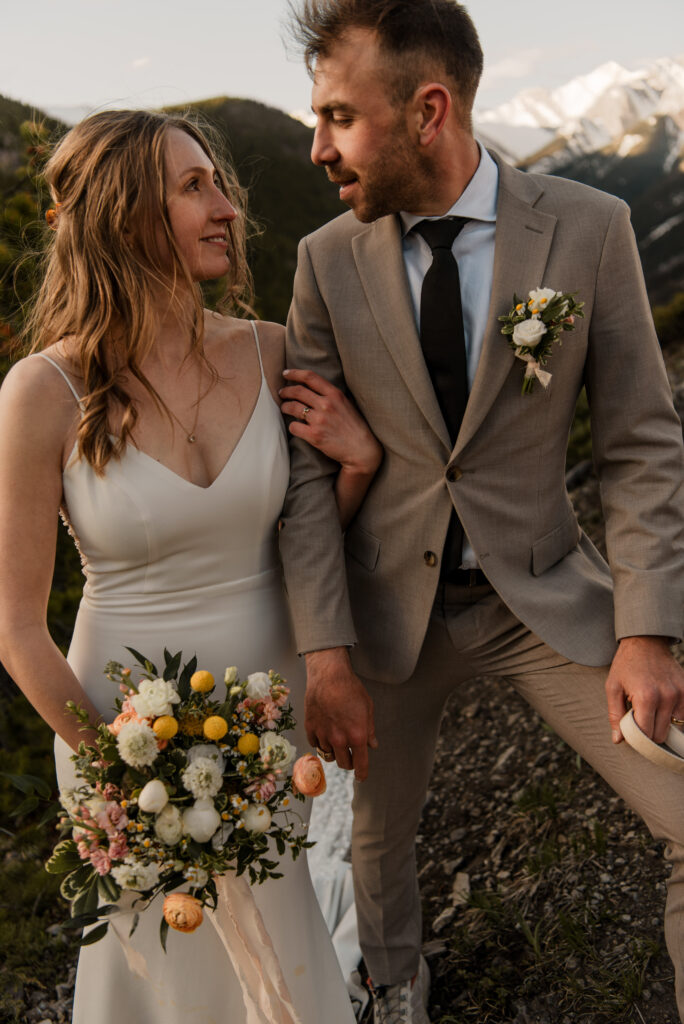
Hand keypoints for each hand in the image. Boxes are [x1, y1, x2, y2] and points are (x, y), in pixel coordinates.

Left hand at [280, 368, 381, 475]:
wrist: (362, 450)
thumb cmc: (355, 427)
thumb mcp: (347, 404)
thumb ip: (331, 395)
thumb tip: (312, 389)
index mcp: (335, 394)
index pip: (310, 377)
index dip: (295, 373)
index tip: (286, 374)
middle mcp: (326, 405)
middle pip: (298, 391)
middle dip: (286, 391)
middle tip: (281, 393)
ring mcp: (319, 420)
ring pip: (292, 407)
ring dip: (285, 407)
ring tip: (284, 408)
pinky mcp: (314, 435)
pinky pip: (294, 427)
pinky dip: (292, 426)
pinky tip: (295, 426)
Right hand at [304, 647, 377, 780]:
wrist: (329, 675)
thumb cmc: (351, 689)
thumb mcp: (368, 708)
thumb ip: (370, 730)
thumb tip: (372, 745)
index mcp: (357, 736)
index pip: (360, 764)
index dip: (362, 773)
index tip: (361, 776)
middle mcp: (339, 739)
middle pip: (343, 763)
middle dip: (349, 762)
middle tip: (350, 755)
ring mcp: (323, 735)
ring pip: (329, 755)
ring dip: (334, 751)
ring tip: (337, 739)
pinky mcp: (310, 728)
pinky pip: (315, 744)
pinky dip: (321, 742)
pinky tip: (325, 733)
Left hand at [606, 635, 683, 742]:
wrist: (645, 642)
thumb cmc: (626, 665)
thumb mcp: (613, 688)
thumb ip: (615, 715)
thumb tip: (618, 740)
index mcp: (646, 697)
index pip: (646, 734)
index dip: (636, 738)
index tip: (630, 733)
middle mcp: (667, 697)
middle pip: (661, 735)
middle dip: (648, 732)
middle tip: (639, 718)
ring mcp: (680, 694)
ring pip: (674, 728)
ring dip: (662, 724)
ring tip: (651, 709)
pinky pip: (683, 716)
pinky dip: (673, 716)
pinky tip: (662, 705)